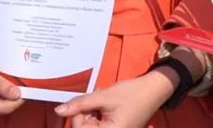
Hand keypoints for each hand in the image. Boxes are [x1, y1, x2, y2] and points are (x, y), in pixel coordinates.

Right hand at [0, 22, 23, 123]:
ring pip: (2, 108)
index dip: (19, 97)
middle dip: (14, 96)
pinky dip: (2, 97)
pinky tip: (2, 86)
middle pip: (4, 109)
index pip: (5, 107)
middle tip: (21, 80)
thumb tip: (17, 94)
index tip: (31, 87)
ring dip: (8, 96)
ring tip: (8, 81)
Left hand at [55, 70, 175, 126]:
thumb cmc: (132, 93)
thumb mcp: (104, 96)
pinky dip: (98, 114)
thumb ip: (80, 104)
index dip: (78, 114)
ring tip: (104, 101)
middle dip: (86, 113)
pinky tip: (106, 105)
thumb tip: (58, 111)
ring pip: (90, 125)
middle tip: (98, 100)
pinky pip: (98, 124)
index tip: (87, 101)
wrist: (154, 89)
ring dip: (92, 112)